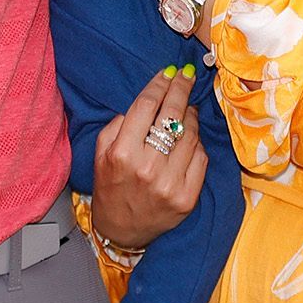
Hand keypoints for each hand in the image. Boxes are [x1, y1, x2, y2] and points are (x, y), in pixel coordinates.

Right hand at [90, 68, 207, 250]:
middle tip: (187, 75)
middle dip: (181, 89)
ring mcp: (171, 184)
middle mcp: (148, 167)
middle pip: (172, 114)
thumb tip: (148, 101)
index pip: (147, 105)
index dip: (160, 83)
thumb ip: (118, 125)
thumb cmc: (110, 186)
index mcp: (123, 153)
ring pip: (190, 134)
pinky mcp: (188, 197)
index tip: (169, 71)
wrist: (122, 230)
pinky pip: (201, 158)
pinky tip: (189, 137)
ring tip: (186, 108)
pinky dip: (197, 143)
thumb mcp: (101, 153)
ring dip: (190, 115)